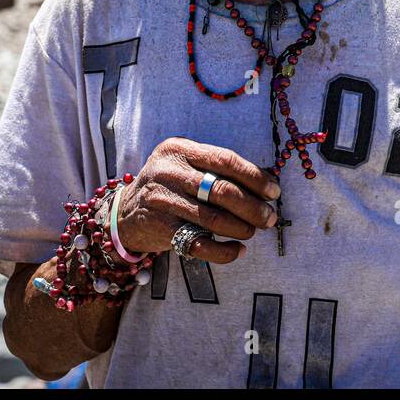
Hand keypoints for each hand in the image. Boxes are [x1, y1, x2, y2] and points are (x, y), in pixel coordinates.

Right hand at [114, 137, 281, 263]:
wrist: (126, 212)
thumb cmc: (170, 185)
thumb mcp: (187, 165)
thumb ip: (219, 168)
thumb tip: (266, 179)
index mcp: (180, 149)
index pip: (226, 159)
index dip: (255, 177)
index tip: (274, 191)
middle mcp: (168, 172)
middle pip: (222, 190)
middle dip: (253, 207)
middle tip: (269, 217)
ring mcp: (162, 201)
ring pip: (213, 219)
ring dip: (241, 228)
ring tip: (253, 231)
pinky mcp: (160, 229)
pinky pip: (199, 244)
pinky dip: (223, 251)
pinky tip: (237, 250)